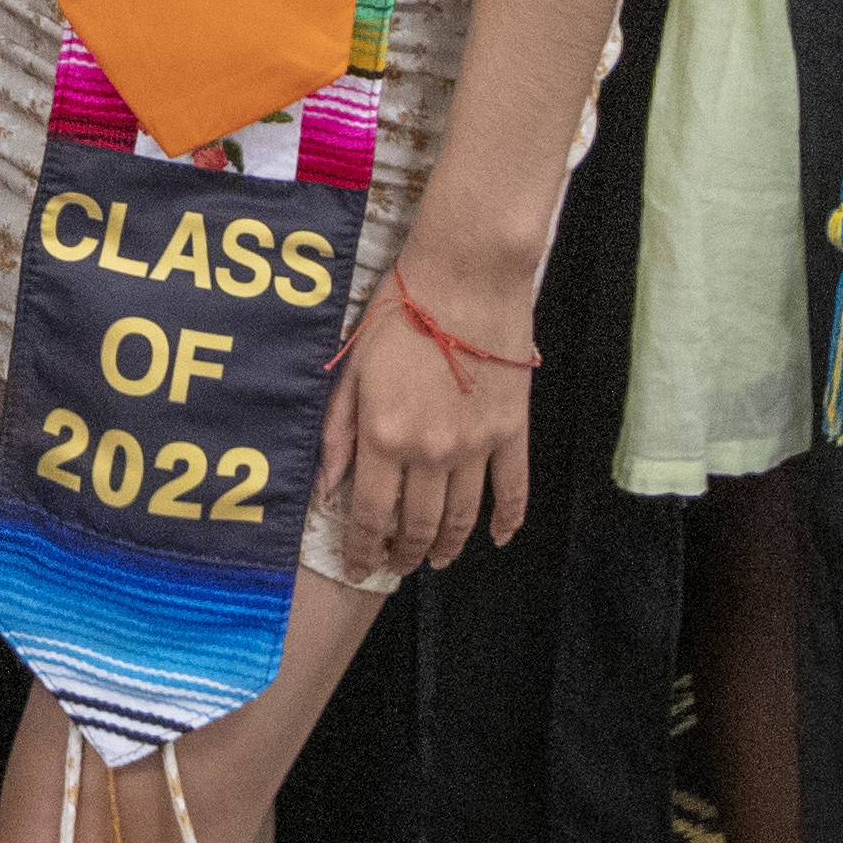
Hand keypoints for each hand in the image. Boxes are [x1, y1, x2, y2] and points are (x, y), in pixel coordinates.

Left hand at [319, 248, 540, 580]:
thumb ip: (339, 432)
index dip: (364, 549)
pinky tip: (496, 538)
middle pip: (419, 524)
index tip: (360, 567)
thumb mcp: (353, 368)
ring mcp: (476, 445)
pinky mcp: (511, 431)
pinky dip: (506, 520)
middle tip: (396, 564)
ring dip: (448, 545)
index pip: (371, 514)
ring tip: (436, 559)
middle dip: (404, 552)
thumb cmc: (401, 310)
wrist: (466, 275)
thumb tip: (330, 486)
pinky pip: (512, 488)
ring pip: (462, 516)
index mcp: (385, 436)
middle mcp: (431, 451)